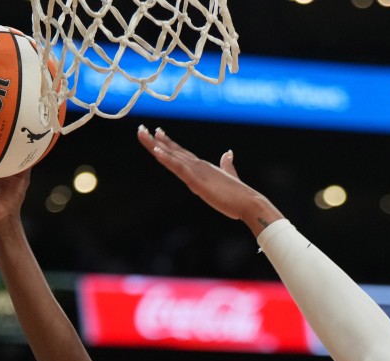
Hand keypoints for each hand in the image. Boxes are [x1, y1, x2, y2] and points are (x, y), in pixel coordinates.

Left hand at [137, 126, 280, 235]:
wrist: (249, 202)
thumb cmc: (239, 194)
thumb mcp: (230, 176)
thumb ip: (227, 165)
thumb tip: (228, 153)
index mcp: (202, 167)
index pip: (181, 152)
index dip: (167, 142)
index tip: (156, 132)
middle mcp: (197, 166)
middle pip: (172, 151)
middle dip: (154, 140)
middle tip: (140, 129)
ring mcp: (197, 172)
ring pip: (171, 157)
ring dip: (155, 146)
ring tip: (142, 134)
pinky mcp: (197, 182)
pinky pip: (178, 168)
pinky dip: (167, 159)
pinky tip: (156, 151)